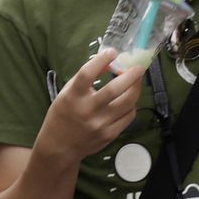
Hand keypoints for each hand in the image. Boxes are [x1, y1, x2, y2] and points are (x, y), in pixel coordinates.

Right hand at [36, 47, 146, 162]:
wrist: (60, 146)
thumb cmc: (63, 114)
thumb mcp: (67, 92)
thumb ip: (85, 77)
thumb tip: (108, 62)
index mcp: (73, 96)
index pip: (87, 74)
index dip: (101, 60)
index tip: (112, 52)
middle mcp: (87, 110)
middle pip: (114, 89)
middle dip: (130, 76)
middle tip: (138, 67)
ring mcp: (100, 124)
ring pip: (127, 103)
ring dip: (135, 89)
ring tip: (137, 81)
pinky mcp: (109, 135)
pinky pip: (128, 116)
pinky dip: (132, 105)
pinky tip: (129, 100)